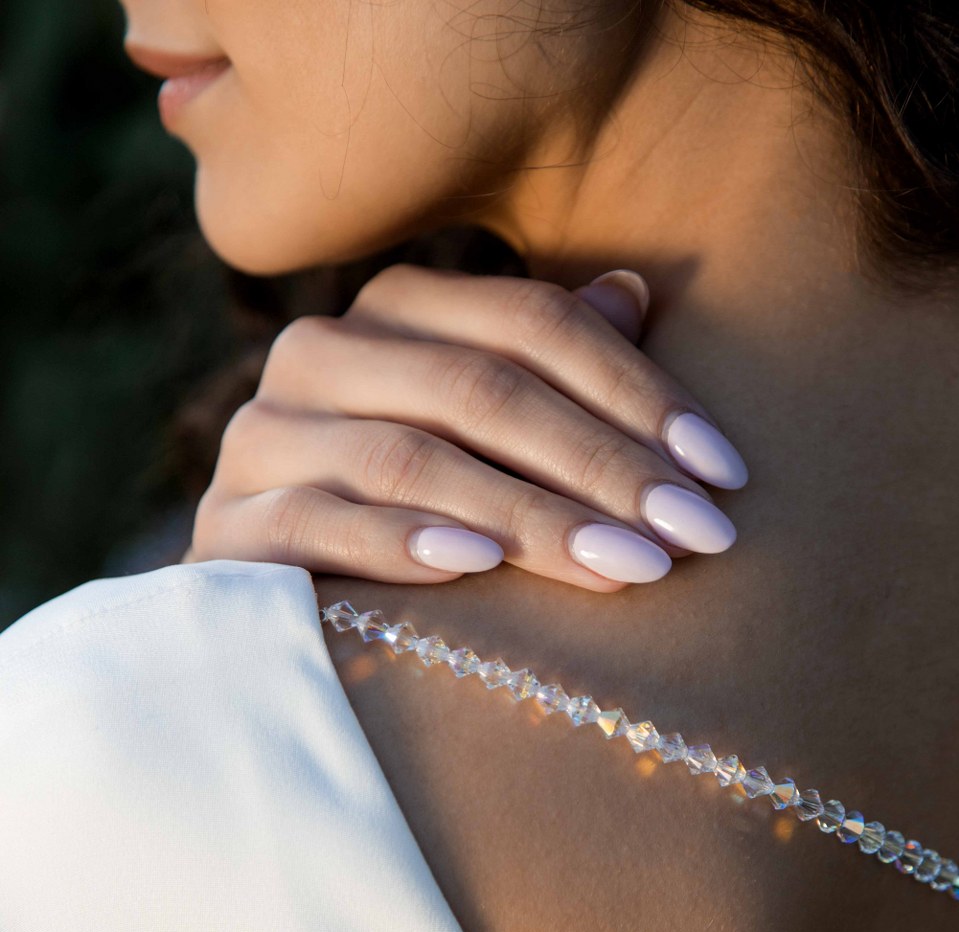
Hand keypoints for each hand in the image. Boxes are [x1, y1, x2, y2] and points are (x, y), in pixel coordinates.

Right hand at [182, 265, 747, 590]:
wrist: (277, 605)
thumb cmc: (411, 511)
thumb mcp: (485, 434)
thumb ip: (543, 363)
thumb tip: (634, 290)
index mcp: (393, 314)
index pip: (530, 324)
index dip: (636, 391)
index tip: (723, 472)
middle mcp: (321, 354)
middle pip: (480, 389)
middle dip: (602, 466)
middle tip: (696, 535)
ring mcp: (264, 435)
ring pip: (410, 457)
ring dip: (529, 515)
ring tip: (627, 567)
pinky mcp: (227, 525)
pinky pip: (317, 521)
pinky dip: (401, 543)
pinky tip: (479, 567)